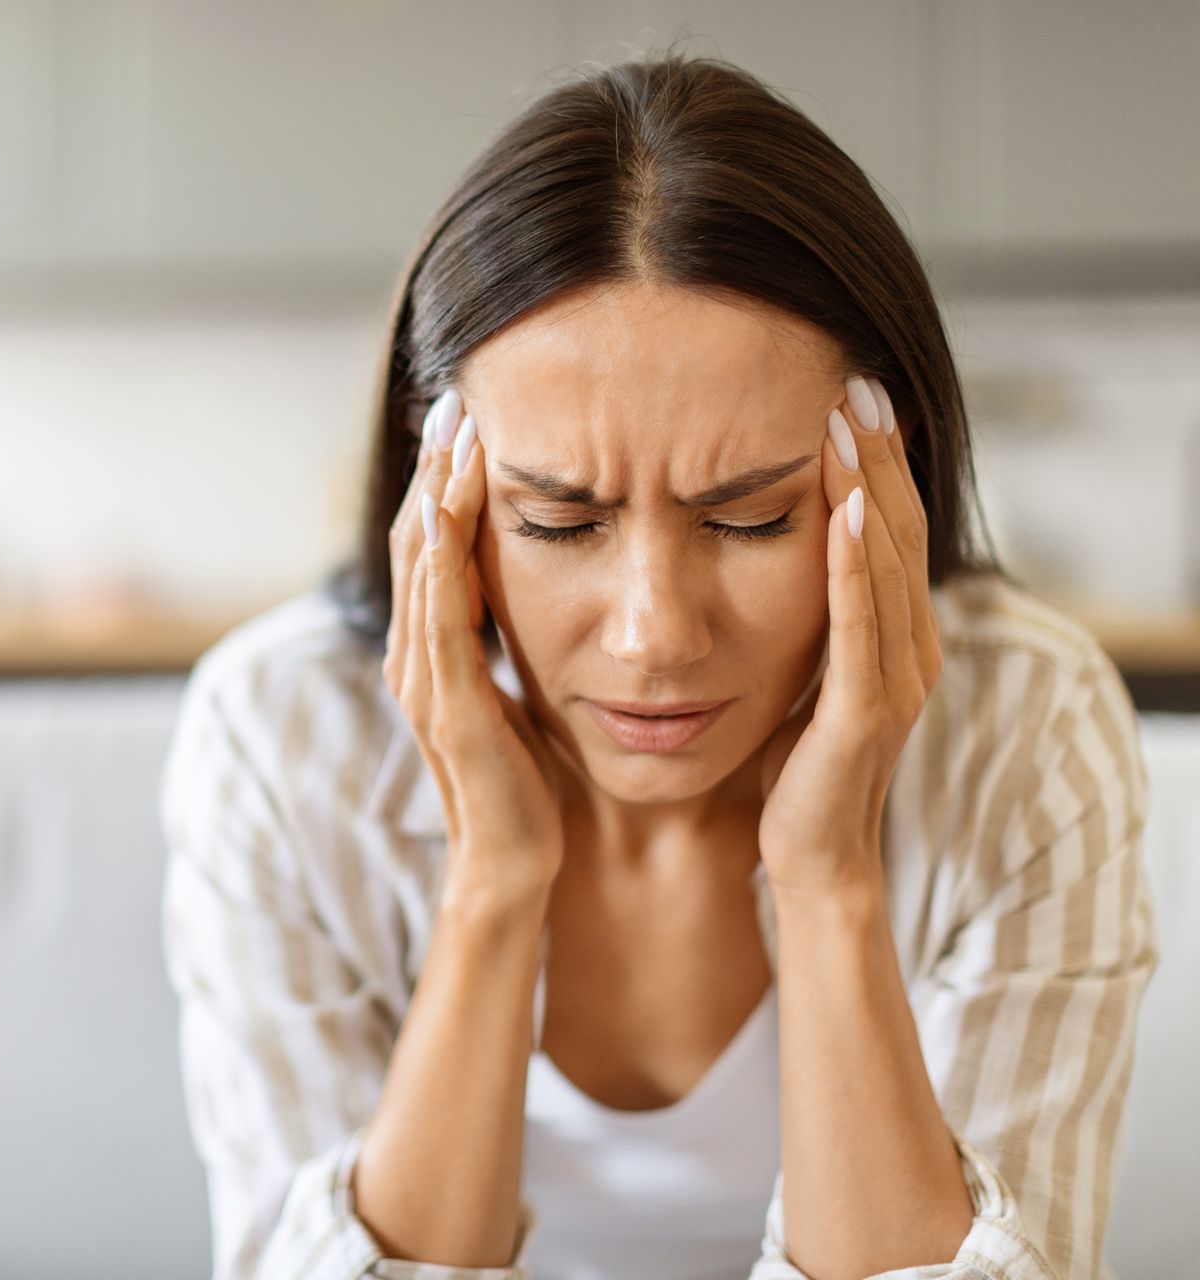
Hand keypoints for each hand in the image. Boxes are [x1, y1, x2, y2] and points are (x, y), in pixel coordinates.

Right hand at [384, 389, 568, 907]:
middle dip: (433, 468)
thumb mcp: (525, 697)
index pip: (433, 547)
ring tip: (455, 430)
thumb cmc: (531, 788)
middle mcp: (416, 658)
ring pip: (420, 565)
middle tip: (454, 396)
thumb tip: (553, 589)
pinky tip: (450, 504)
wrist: (519, 869)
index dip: (444, 481)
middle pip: (415, 540)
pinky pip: (441, 613)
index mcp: (435, 652)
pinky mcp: (450, 705)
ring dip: (434, 493)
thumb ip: (522, 645)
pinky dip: (442, 554)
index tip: (469, 417)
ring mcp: (425, 681)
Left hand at [756, 374, 942, 899]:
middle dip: (877, 453)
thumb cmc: (793, 767)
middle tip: (854, 377)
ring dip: (870, 488)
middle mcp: (909, 647)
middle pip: (898, 528)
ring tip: (850, 420)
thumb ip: (800, 615)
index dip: (872, 459)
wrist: (810, 859)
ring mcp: (896, 679)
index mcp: (893, 633)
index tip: (843, 391)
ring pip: (889, 563)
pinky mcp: (867, 712)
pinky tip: (844, 513)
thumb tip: (765, 547)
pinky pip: (862, 625)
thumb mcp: (796, 670)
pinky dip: (856, 566)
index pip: (887, 526)